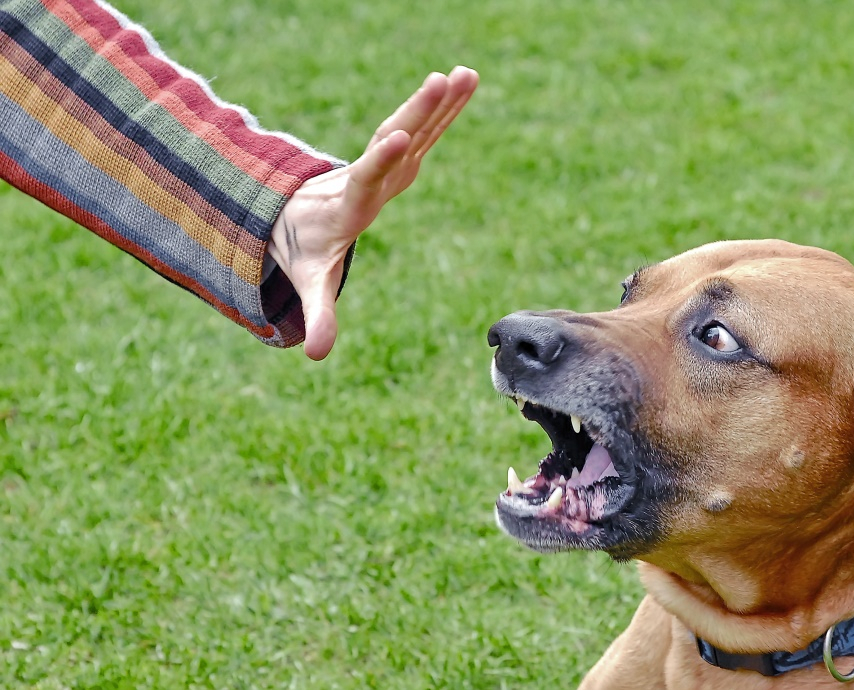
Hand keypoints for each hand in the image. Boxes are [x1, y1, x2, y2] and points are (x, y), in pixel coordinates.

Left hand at [269, 65, 478, 359]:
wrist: (291, 215)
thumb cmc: (306, 250)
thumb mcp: (311, 283)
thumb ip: (318, 314)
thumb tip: (316, 354)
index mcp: (350, 205)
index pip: (366, 178)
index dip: (381, 161)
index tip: (397, 138)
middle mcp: (367, 175)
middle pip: (393, 140)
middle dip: (417, 112)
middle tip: (439, 81)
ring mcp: (382, 162)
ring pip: (412, 126)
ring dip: (437, 101)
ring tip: (464, 73)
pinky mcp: (395, 154)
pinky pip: (422, 127)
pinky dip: (443, 106)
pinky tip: (464, 81)